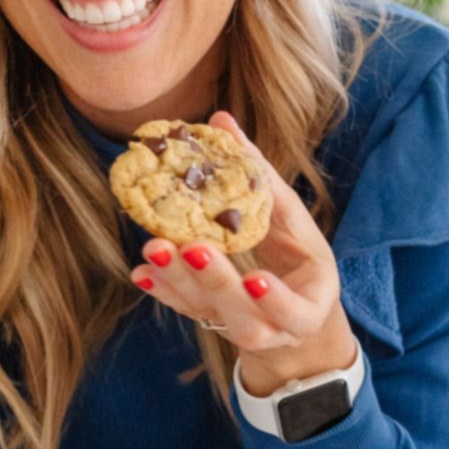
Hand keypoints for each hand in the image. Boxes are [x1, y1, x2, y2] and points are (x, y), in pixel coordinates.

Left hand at [129, 110, 358, 394]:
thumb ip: (259, 175)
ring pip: (209, 315)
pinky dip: (164, 288)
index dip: (274, 298)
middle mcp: (274, 330)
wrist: (293, 304)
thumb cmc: (297, 254)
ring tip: (155, 248)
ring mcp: (239, 330)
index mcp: (307, 307)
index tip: (254, 278)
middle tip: (191, 248)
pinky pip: (186, 309)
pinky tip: (141, 272)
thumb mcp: (292, 218)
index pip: (293, 310)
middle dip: (216, 282)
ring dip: (180, 283)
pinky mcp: (211, 322)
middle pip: (244, 319)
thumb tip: (220, 118)